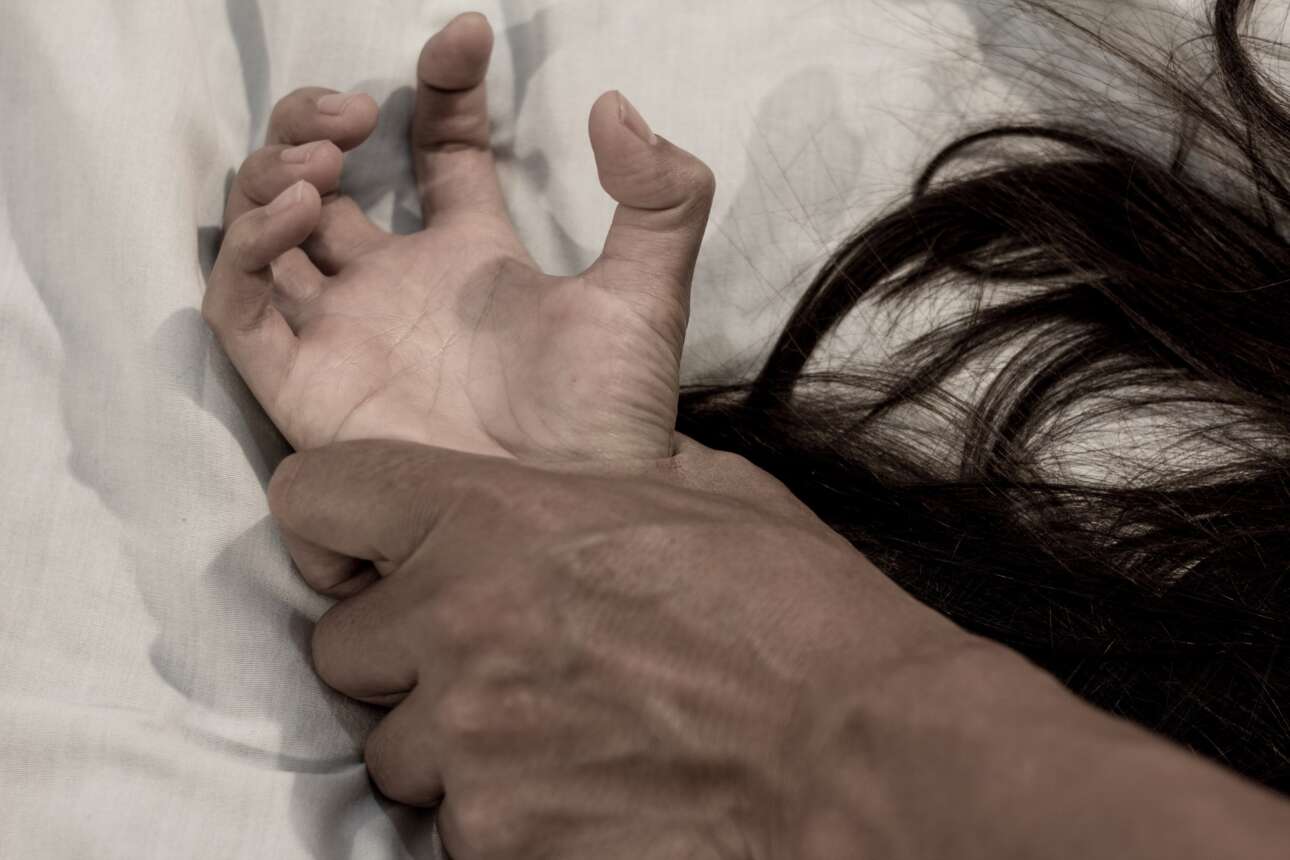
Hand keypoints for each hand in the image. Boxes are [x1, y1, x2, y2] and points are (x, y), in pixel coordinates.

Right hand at [204, 13, 714, 459]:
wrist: (574, 515)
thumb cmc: (610, 417)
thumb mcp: (648, 295)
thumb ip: (660, 199)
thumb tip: (618, 106)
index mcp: (473, 253)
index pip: (438, 147)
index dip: (442, 87)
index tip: (465, 40)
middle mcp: (397, 284)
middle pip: (321, 175)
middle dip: (315, 122)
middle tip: (353, 111)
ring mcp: (345, 330)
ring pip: (265, 231)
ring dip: (272, 174)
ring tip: (324, 164)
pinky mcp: (304, 384)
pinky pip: (239, 306)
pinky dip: (248, 250)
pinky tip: (300, 212)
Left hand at [268, 437, 970, 858]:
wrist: (857, 749)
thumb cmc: (795, 610)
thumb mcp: (702, 492)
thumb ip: (599, 480)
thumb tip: (573, 483)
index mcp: (492, 519)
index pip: (317, 497)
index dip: (335, 526)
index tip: (369, 554)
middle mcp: (455, 625)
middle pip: (344, 648)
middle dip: (406, 658)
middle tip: (501, 662)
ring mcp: (469, 744)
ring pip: (395, 754)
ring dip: (456, 747)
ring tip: (562, 737)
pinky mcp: (498, 843)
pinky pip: (456, 831)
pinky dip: (505, 820)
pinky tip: (587, 794)